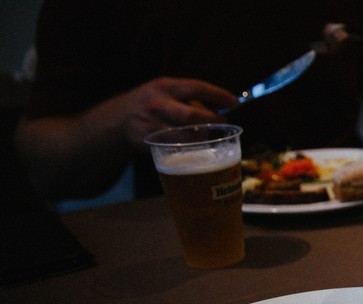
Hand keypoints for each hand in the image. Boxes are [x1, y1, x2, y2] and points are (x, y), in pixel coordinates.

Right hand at [117, 77, 236, 149]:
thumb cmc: (153, 104)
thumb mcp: (167, 92)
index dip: (217, 94)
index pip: (196, 87)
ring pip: (185, 135)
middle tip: (223, 122)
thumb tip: (220, 111)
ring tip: (209, 135)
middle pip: (191, 116)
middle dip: (211, 121)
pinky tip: (196, 146)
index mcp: (165, 86)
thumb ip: (189, 99)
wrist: (119, 119)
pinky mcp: (149, 141)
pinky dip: (189, 148)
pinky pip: (175, 147)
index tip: (235, 101)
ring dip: (202, 137)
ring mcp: (151, 123)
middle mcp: (157, 103)